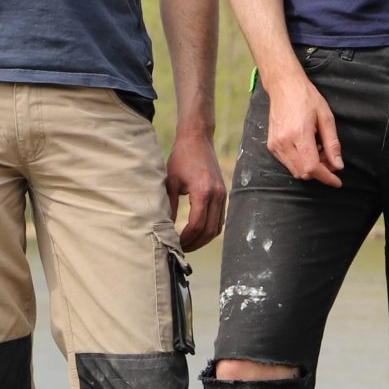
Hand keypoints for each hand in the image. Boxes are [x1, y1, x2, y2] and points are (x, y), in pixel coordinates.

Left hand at [165, 129, 227, 250]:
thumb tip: (164, 227)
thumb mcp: (170, 181)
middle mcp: (217, 195)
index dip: (186, 238)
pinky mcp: (223, 193)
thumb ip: (170, 205)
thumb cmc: (181, 158)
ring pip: (217, 227)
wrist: (197, 139)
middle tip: (180, 249)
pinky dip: (210, 229)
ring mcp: (223, 194)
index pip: (197, 225)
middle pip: (209, 230)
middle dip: (195, 243)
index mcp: (203, 192)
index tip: (175, 244)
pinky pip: (220, 219)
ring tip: (188, 244)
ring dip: (203, 239)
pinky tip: (196, 233)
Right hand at [265, 76, 343, 187]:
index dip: (326, 178)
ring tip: (318, 151)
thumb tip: (337, 166)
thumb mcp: (326, 118)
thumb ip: (332, 144)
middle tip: (330, 160)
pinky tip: (307, 149)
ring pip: (295, 171)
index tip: (337, 182)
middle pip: (304, 173)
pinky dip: (300, 163)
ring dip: (310, 168)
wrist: (283, 87)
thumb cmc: (307, 98)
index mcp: (299, 134)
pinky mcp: (271, 145)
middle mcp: (284, 142)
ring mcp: (275, 145)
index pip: (312, 167)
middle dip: (320, 172)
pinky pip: (287, 164)